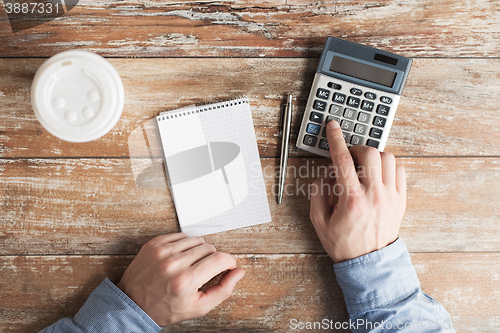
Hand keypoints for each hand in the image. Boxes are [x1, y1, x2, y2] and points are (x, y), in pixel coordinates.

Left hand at [116, 233, 244, 325]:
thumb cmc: (165, 308)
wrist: (133, 304)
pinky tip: (182, 257)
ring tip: (193, 264)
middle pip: (209, 248)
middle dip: (213, 259)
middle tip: (205, 271)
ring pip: (196, 240)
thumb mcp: (198, 307)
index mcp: (185, 281)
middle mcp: (173, 264)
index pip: (219, 260)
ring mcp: (162, 251)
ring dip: (200, 250)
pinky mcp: (154, 244)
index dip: (229, 262)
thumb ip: (223, 290)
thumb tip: (238, 272)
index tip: (228, 266)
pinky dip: (186, 245)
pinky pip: (181, 236)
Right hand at [309, 120, 405, 262]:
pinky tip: (378, 174)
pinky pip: (400, 170)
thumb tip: (325, 171)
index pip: (342, 160)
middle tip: (348, 156)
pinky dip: (388, 166)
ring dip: (373, 156)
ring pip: (388, 158)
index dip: (336, 139)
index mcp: (351, 199)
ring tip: (363, 166)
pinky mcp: (401, 200)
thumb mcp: (319, 220)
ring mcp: (391, 197)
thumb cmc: (343, 243)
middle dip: (356, 148)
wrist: (369, 263)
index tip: (333, 127)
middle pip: (370, 153)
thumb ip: (317, 192)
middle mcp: (374, 195)